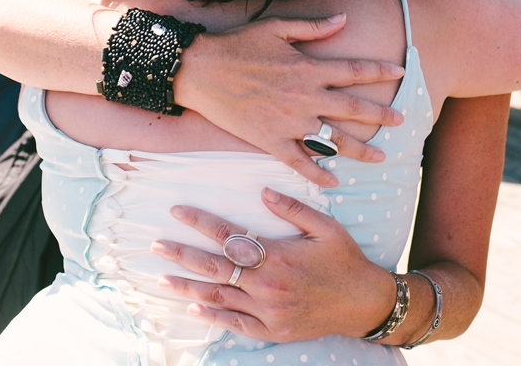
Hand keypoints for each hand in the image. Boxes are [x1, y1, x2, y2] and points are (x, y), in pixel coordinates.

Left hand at [152, 188, 394, 342]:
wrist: (364, 303)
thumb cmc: (345, 260)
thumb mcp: (325, 227)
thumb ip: (292, 208)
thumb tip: (263, 191)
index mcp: (278, 255)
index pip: (229, 235)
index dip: (200, 222)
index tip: (177, 211)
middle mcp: (268, 284)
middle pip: (214, 267)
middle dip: (182, 255)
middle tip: (156, 246)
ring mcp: (269, 311)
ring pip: (219, 297)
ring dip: (187, 288)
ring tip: (162, 280)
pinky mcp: (274, 330)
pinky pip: (236, 324)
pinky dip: (213, 317)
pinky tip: (193, 309)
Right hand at [174, 14, 404, 187]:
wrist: (200, 70)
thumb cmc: (237, 44)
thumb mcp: (276, 27)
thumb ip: (313, 27)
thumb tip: (344, 18)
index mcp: (307, 68)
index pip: (353, 71)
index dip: (380, 72)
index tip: (401, 72)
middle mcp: (304, 97)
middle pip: (352, 109)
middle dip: (381, 115)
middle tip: (403, 121)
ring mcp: (288, 122)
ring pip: (332, 140)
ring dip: (360, 150)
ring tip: (381, 157)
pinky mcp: (269, 141)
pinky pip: (299, 162)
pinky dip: (317, 173)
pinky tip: (334, 182)